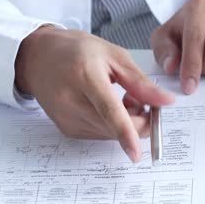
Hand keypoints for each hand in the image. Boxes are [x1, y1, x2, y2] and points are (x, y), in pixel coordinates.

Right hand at [14, 27, 174, 161]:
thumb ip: (141, 82)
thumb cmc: (78, 51)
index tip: (136, 152)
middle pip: (114, 127)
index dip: (126, 132)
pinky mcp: (67, 129)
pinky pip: (101, 134)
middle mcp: (72, 101)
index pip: (109, 111)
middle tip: (142, 98)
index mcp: (86, 77)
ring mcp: (67, 118)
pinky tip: (108, 105)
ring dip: (127, 122)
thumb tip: (166, 102)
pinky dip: (113, 125)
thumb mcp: (115, 56)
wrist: (38, 57)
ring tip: (122, 96)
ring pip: (110, 134)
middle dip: (139, 120)